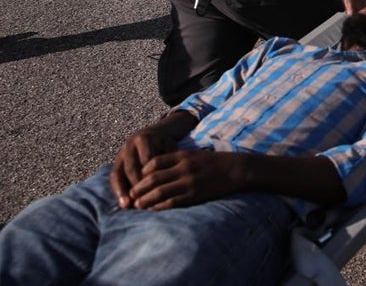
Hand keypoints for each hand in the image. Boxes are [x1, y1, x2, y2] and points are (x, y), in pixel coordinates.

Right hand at [110, 126, 180, 207]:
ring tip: (126, 206)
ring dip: (121, 190)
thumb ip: (168, 161)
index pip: (147, 159)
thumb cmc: (165, 146)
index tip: (157, 189)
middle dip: (136, 185)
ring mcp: (120, 154)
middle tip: (141, 201)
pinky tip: (123, 203)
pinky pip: (113, 178)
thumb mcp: (169, 148)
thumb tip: (169, 179)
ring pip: (118, 173)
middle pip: (130, 167)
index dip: (151, 175)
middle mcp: (129, 145)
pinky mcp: (115, 163)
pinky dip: (117, 191)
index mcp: (144, 139)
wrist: (152, 136)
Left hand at [127, 150, 242, 210]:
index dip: (142, 171)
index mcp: (183, 156)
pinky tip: (152, 210)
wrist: (236, 170)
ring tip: (137, 205)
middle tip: (130, 194)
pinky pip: (172, 202)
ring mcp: (189, 183)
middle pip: (153, 178)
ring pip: (160, 192)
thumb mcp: (194, 155)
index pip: (154, 162)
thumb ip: (176, 159)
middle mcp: (183, 168)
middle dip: (139, 187)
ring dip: (145, 200)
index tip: (135, 178)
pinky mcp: (194, 195)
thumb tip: (156, 168)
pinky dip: (159, 207)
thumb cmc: (214, 162)